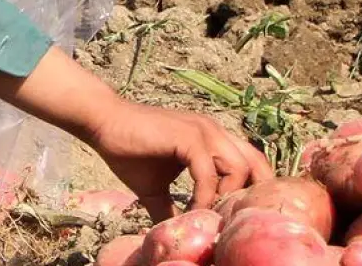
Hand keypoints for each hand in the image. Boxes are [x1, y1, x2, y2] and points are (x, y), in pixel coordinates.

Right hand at [83, 100, 272, 220]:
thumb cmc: (129, 152)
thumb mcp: (155, 189)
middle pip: (256, 164)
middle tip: (228, 222)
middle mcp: (215, 132)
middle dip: (250, 196)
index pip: (251, 163)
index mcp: (213, 140)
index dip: (250, 191)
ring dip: (226, 198)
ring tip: (207, 217)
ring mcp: (205, 131)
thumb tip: (174, 236)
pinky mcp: (189, 137)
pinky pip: (208, 173)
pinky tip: (190, 210)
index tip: (233, 219)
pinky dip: (203, 196)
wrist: (105, 124)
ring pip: (239, 168)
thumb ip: (171, 208)